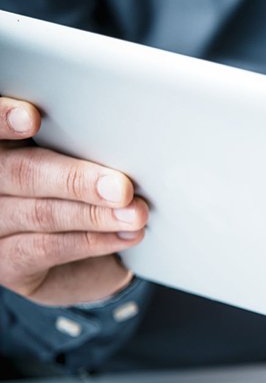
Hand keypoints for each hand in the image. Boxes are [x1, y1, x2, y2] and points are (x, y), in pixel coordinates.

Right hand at [0, 96, 147, 305]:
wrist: (87, 258)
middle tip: (122, 187)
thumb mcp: (77, 159)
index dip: (3, 119)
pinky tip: (125, 235)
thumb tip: (121, 139)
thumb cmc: (82, 192)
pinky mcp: (7, 263)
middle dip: (75, 179)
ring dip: (95, 214)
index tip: (32, 119)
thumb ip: (77, 145)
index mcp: (3, 148)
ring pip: (39, 213)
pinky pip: (46, 248)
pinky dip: (92, 241)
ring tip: (136, 213)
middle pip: (19, 173)